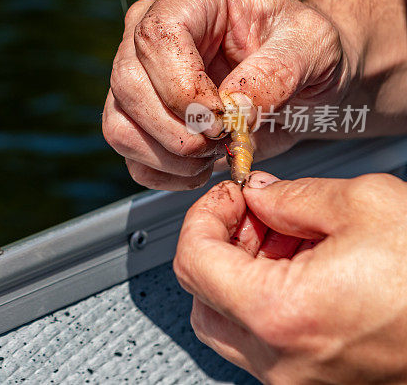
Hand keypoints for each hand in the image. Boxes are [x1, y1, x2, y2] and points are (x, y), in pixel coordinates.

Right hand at [102, 0, 350, 189]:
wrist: (304, 80)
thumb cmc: (307, 50)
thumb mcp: (316, 47)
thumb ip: (278, 71)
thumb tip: (233, 108)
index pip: (156, 36)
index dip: (182, 87)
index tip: (223, 117)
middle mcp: (150, 27)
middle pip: (128, 82)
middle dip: (177, 129)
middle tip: (223, 140)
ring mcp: (137, 71)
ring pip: (118, 122)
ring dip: (168, 155)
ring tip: (214, 154)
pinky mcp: (135, 112)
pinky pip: (127, 151)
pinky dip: (162, 172)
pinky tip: (200, 167)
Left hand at [174, 171, 406, 383]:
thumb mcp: (366, 205)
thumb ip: (292, 195)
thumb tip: (259, 195)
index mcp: (281, 315)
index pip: (194, 260)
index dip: (205, 215)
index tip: (230, 195)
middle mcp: (282, 361)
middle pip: (203, 297)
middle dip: (222, 245)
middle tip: (256, 214)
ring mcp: (301, 381)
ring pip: (231, 324)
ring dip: (243, 274)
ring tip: (288, 237)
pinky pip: (267, 342)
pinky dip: (269, 301)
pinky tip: (306, 267)